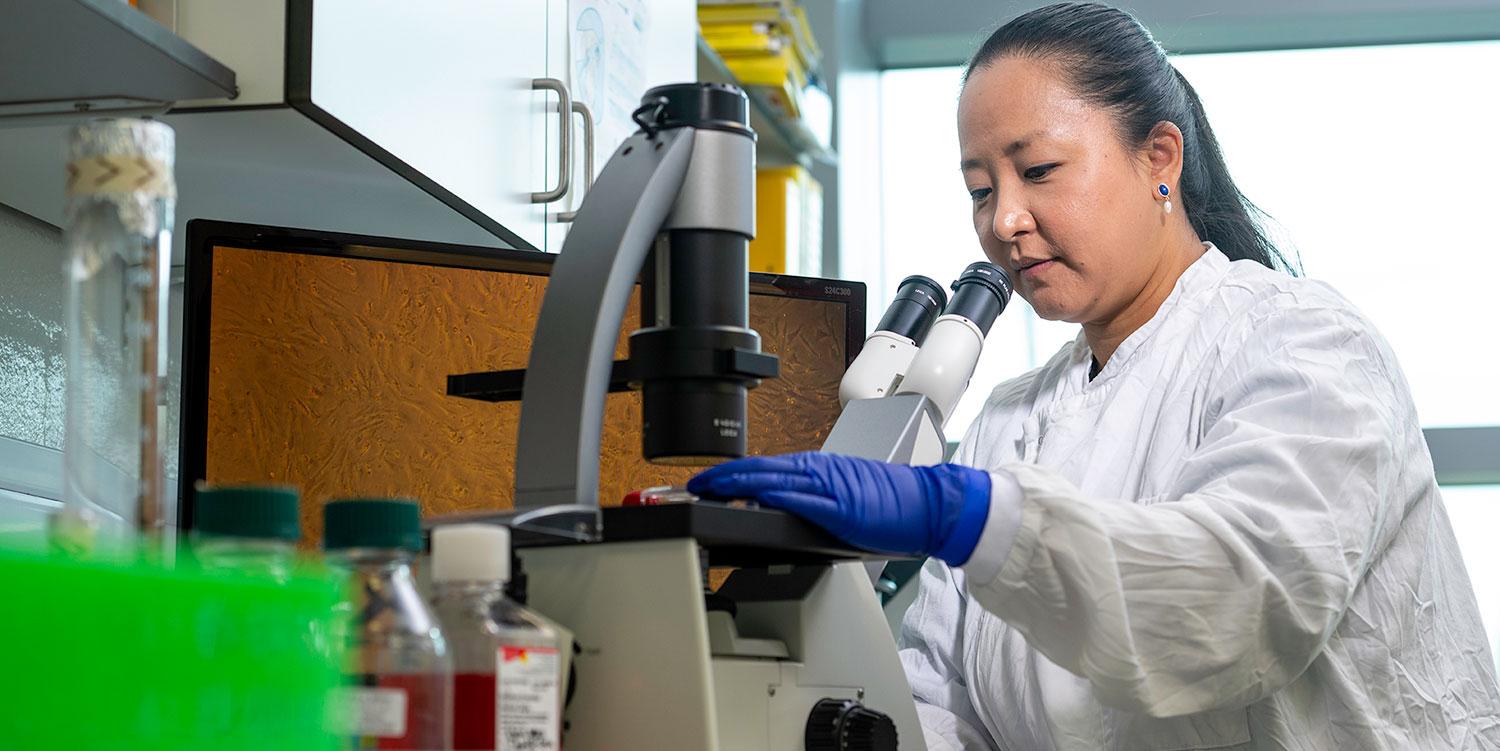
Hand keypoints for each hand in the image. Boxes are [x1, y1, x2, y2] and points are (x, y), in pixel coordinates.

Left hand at [687, 452, 991, 564]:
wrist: (928, 505)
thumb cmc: (890, 504)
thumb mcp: (840, 496)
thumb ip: (808, 499)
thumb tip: (772, 508)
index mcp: (817, 468)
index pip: (762, 467)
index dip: (729, 473)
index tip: (703, 482)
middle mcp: (819, 469)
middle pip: (759, 469)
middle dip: (722, 477)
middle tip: (693, 484)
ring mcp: (829, 485)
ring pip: (774, 478)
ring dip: (739, 482)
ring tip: (710, 488)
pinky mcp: (842, 506)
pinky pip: (803, 499)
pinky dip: (777, 498)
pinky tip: (756, 499)